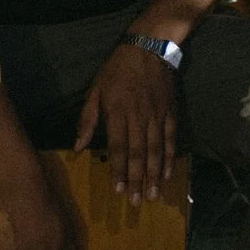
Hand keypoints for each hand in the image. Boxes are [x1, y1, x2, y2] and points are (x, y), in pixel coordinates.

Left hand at [74, 42, 179, 203]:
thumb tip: (78, 146)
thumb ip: (88, 119)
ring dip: (154, 174)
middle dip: (137, 179)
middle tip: (137, 202)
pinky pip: (171, 138)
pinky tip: (168, 173)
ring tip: (153, 194)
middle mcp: (138, 117)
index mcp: (117, 112)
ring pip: (156, 149)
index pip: (118, 147)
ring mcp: (157, 116)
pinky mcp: (170, 112)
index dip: (118, 170)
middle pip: (138, 153)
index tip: (118, 190)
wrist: (150, 47)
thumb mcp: (95, 90)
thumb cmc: (117, 69)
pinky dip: (170, 157)